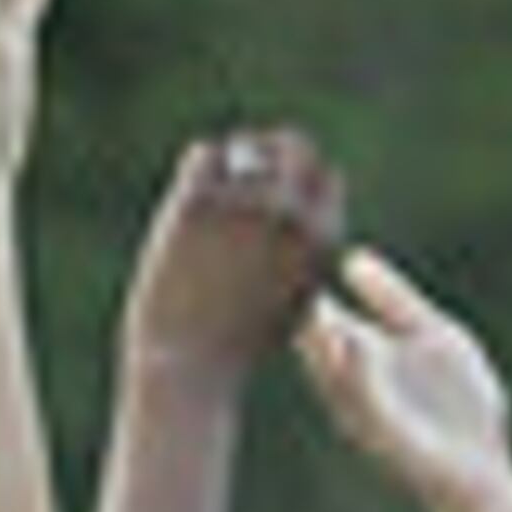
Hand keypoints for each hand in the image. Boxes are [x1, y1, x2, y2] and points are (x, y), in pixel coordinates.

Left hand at [123, 124, 343, 385]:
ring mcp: (241, 205)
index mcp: (320, 237)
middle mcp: (288, 214)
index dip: (304, 179)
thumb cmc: (237, 344)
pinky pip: (203, 156)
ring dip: (233, 157)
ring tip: (216, 178)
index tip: (280, 188)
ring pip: (245, 145)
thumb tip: (308, 219)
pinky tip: (191, 185)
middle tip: (247, 165)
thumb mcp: (290, 303)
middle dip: (273, 150)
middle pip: (293, 145)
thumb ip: (304, 258)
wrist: (186, 366)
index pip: (326, 175)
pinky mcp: (195, 204)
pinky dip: (198, 165)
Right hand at [297, 246, 511, 511]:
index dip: (299, 285)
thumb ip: (395, 301)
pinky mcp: (388, 437)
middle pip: (313, 341)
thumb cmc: (460, 406)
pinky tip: (354, 343)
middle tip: (275, 271)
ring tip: (309, 302)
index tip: (281, 243)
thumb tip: (352, 257)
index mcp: (361, 355)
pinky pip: (366, 402)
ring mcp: (366, 410)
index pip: (318, 314)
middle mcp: (352, 382)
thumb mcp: (435, 335)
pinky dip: (358, 374)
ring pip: (331, 371)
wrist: (486, 469)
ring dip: (320, 340)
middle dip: (296, 311)